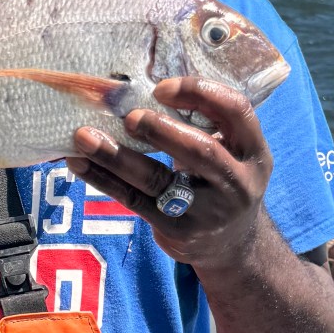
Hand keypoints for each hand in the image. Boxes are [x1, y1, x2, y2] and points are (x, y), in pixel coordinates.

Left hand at [66, 76, 272, 270]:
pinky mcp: (176, 231)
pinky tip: (79, 163)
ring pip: (157, 180)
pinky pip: (134, 200)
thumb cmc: (220, 179)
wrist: (231, 245)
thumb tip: (138, 87)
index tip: (162, 88)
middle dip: (162, 130)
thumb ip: (203, 124)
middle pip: (201, 150)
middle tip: (130, 117)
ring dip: (116, 156)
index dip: (200, 93)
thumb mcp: (230, 152)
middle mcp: (237, 182)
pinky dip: (103, 180)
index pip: (236, 111)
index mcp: (254, 151)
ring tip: (84, 136)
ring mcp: (207, 211)